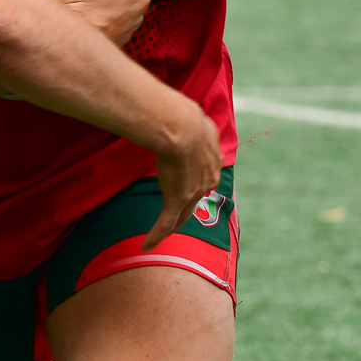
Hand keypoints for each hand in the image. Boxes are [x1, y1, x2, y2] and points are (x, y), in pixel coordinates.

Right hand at [143, 107, 223, 251]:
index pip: (205, 176)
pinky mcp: (176, 200)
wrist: (181, 127)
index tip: (188, 184)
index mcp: (213, 160)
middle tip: (179, 217)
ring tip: (163, 234)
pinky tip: (147, 244)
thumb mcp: (195, 120)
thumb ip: (193, 125)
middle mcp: (208, 179)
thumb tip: (186, 117)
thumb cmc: (184, 117)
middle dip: (188, 209)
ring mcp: (193, 192)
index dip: (196, 183)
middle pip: (197, 200)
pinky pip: (165, 223)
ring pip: (183, 214)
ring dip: (173, 224)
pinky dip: (156, 234)